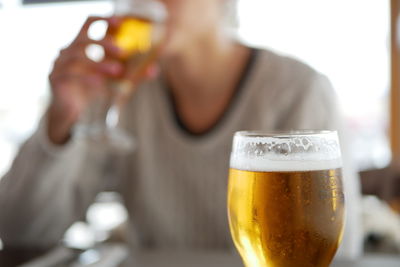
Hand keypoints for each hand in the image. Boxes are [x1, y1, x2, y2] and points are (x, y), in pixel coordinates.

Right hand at [48, 15, 160, 144]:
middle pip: (83, 38)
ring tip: (117, 71)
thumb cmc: (91, 92)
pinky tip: (99, 83)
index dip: (103, 19)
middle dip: (103, 42)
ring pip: (77, 56)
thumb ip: (131, 74)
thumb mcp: (113, 81)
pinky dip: (86, 77)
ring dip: (99, 62)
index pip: (88, 23)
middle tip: (122, 51)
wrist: (72, 114)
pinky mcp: (55, 78)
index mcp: (80, 46)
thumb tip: (153, 70)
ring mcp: (59, 64)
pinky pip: (70, 74)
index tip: (121, 22)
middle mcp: (67, 51)